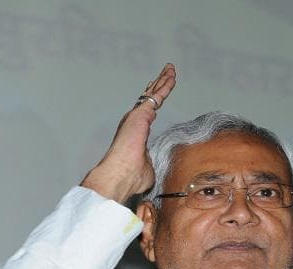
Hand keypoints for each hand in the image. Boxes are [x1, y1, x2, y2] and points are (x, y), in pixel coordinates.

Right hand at [81, 64, 176, 202]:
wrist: (121, 173)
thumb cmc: (130, 175)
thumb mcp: (147, 166)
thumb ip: (150, 161)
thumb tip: (152, 166)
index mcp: (135, 131)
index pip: (146, 113)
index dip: (151, 102)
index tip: (156, 94)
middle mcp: (134, 120)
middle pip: (148, 98)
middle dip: (156, 85)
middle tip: (164, 74)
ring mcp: (137, 115)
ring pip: (152, 93)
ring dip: (162, 81)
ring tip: (170, 70)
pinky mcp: (142, 113)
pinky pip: (157, 95)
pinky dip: (165, 85)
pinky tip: (172, 76)